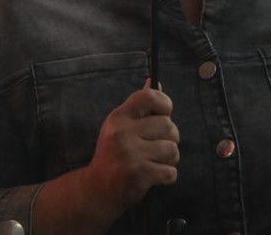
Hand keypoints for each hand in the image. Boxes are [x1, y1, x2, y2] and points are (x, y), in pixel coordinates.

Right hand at [84, 81, 179, 212]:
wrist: (97, 189)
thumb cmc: (114, 153)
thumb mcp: (120, 126)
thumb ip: (139, 107)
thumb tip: (155, 81)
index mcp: (118, 118)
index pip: (147, 97)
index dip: (164, 101)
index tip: (166, 112)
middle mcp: (122, 134)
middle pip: (168, 125)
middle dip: (172, 137)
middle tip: (161, 144)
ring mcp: (130, 155)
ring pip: (172, 149)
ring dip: (170, 158)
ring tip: (157, 161)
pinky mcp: (139, 175)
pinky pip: (170, 171)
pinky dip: (167, 175)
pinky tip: (155, 175)